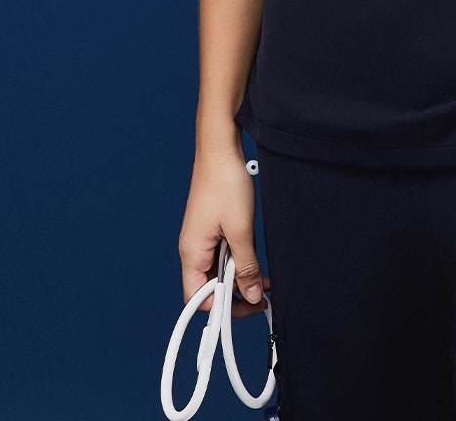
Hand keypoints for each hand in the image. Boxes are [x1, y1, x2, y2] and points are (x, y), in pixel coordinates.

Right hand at [178, 147, 270, 319]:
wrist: (221, 149)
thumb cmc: (224, 183)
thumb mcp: (241, 230)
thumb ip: (246, 266)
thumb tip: (250, 295)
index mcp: (192, 253)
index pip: (198, 297)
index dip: (222, 306)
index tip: (247, 305)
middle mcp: (194, 248)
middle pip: (211, 285)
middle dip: (237, 289)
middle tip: (261, 291)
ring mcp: (203, 237)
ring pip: (221, 268)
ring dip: (241, 272)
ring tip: (263, 274)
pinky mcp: (213, 227)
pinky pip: (225, 251)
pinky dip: (240, 255)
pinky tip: (255, 250)